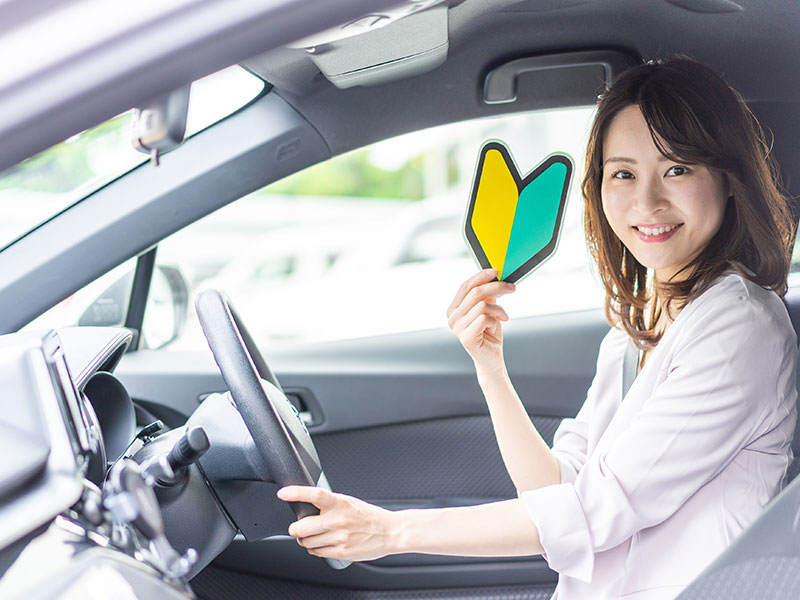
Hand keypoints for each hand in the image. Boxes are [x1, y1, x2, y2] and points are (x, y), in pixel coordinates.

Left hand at [277, 486, 398, 561]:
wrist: (390, 532)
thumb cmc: (368, 516)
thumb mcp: (349, 502)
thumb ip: (329, 503)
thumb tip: (307, 504)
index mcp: (340, 503)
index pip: (314, 495)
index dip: (296, 493)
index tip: (282, 493)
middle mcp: (338, 520)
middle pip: (301, 527)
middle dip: (295, 529)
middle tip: (298, 527)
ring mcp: (339, 537)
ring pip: (306, 542)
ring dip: (305, 540)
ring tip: (315, 535)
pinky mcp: (341, 552)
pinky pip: (316, 552)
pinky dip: (315, 548)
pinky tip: (323, 543)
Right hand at [447, 269, 514, 367]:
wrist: (492, 358)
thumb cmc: (489, 334)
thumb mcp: (489, 309)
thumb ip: (487, 295)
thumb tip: (493, 276)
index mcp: (454, 308)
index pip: (465, 286)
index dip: (481, 276)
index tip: (496, 271)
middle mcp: (452, 317)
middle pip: (475, 293)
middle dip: (497, 287)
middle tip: (512, 287)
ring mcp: (457, 328)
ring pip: (483, 305)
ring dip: (499, 310)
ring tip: (503, 317)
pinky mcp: (466, 337)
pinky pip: (485, 318)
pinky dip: (496, 321)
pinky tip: (495, 328)